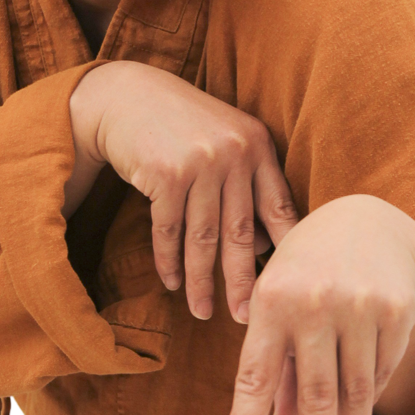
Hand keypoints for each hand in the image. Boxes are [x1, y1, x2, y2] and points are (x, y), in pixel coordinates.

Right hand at [71, 61, 301, 320]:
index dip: (287, 252)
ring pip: (203, 238)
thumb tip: (264, 248)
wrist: (127, 96)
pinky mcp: (166, 174)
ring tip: (203, 312)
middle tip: (248, 318)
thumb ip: (248, 187)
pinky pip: (170, 231)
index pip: (281, 208)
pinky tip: (172, 283)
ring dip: (202, 281)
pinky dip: (169, 261)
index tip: (287, 288)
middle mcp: (235, 152)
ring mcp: (200, 163)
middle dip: (244, 282)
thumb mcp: (226, 143)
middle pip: (242, 232)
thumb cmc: (184, 128)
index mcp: (259, 146)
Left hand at [222, 196, 414, 414]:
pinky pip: (382, 369)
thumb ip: (277, 366)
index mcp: (271, 303)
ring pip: (356, 390)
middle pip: (317, 394)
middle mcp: (315, 304)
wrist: (366, 222)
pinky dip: (370, 397)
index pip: (254, 375)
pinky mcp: (396, 311)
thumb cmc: (305, 273)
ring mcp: (360, 307)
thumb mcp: (277, 305)